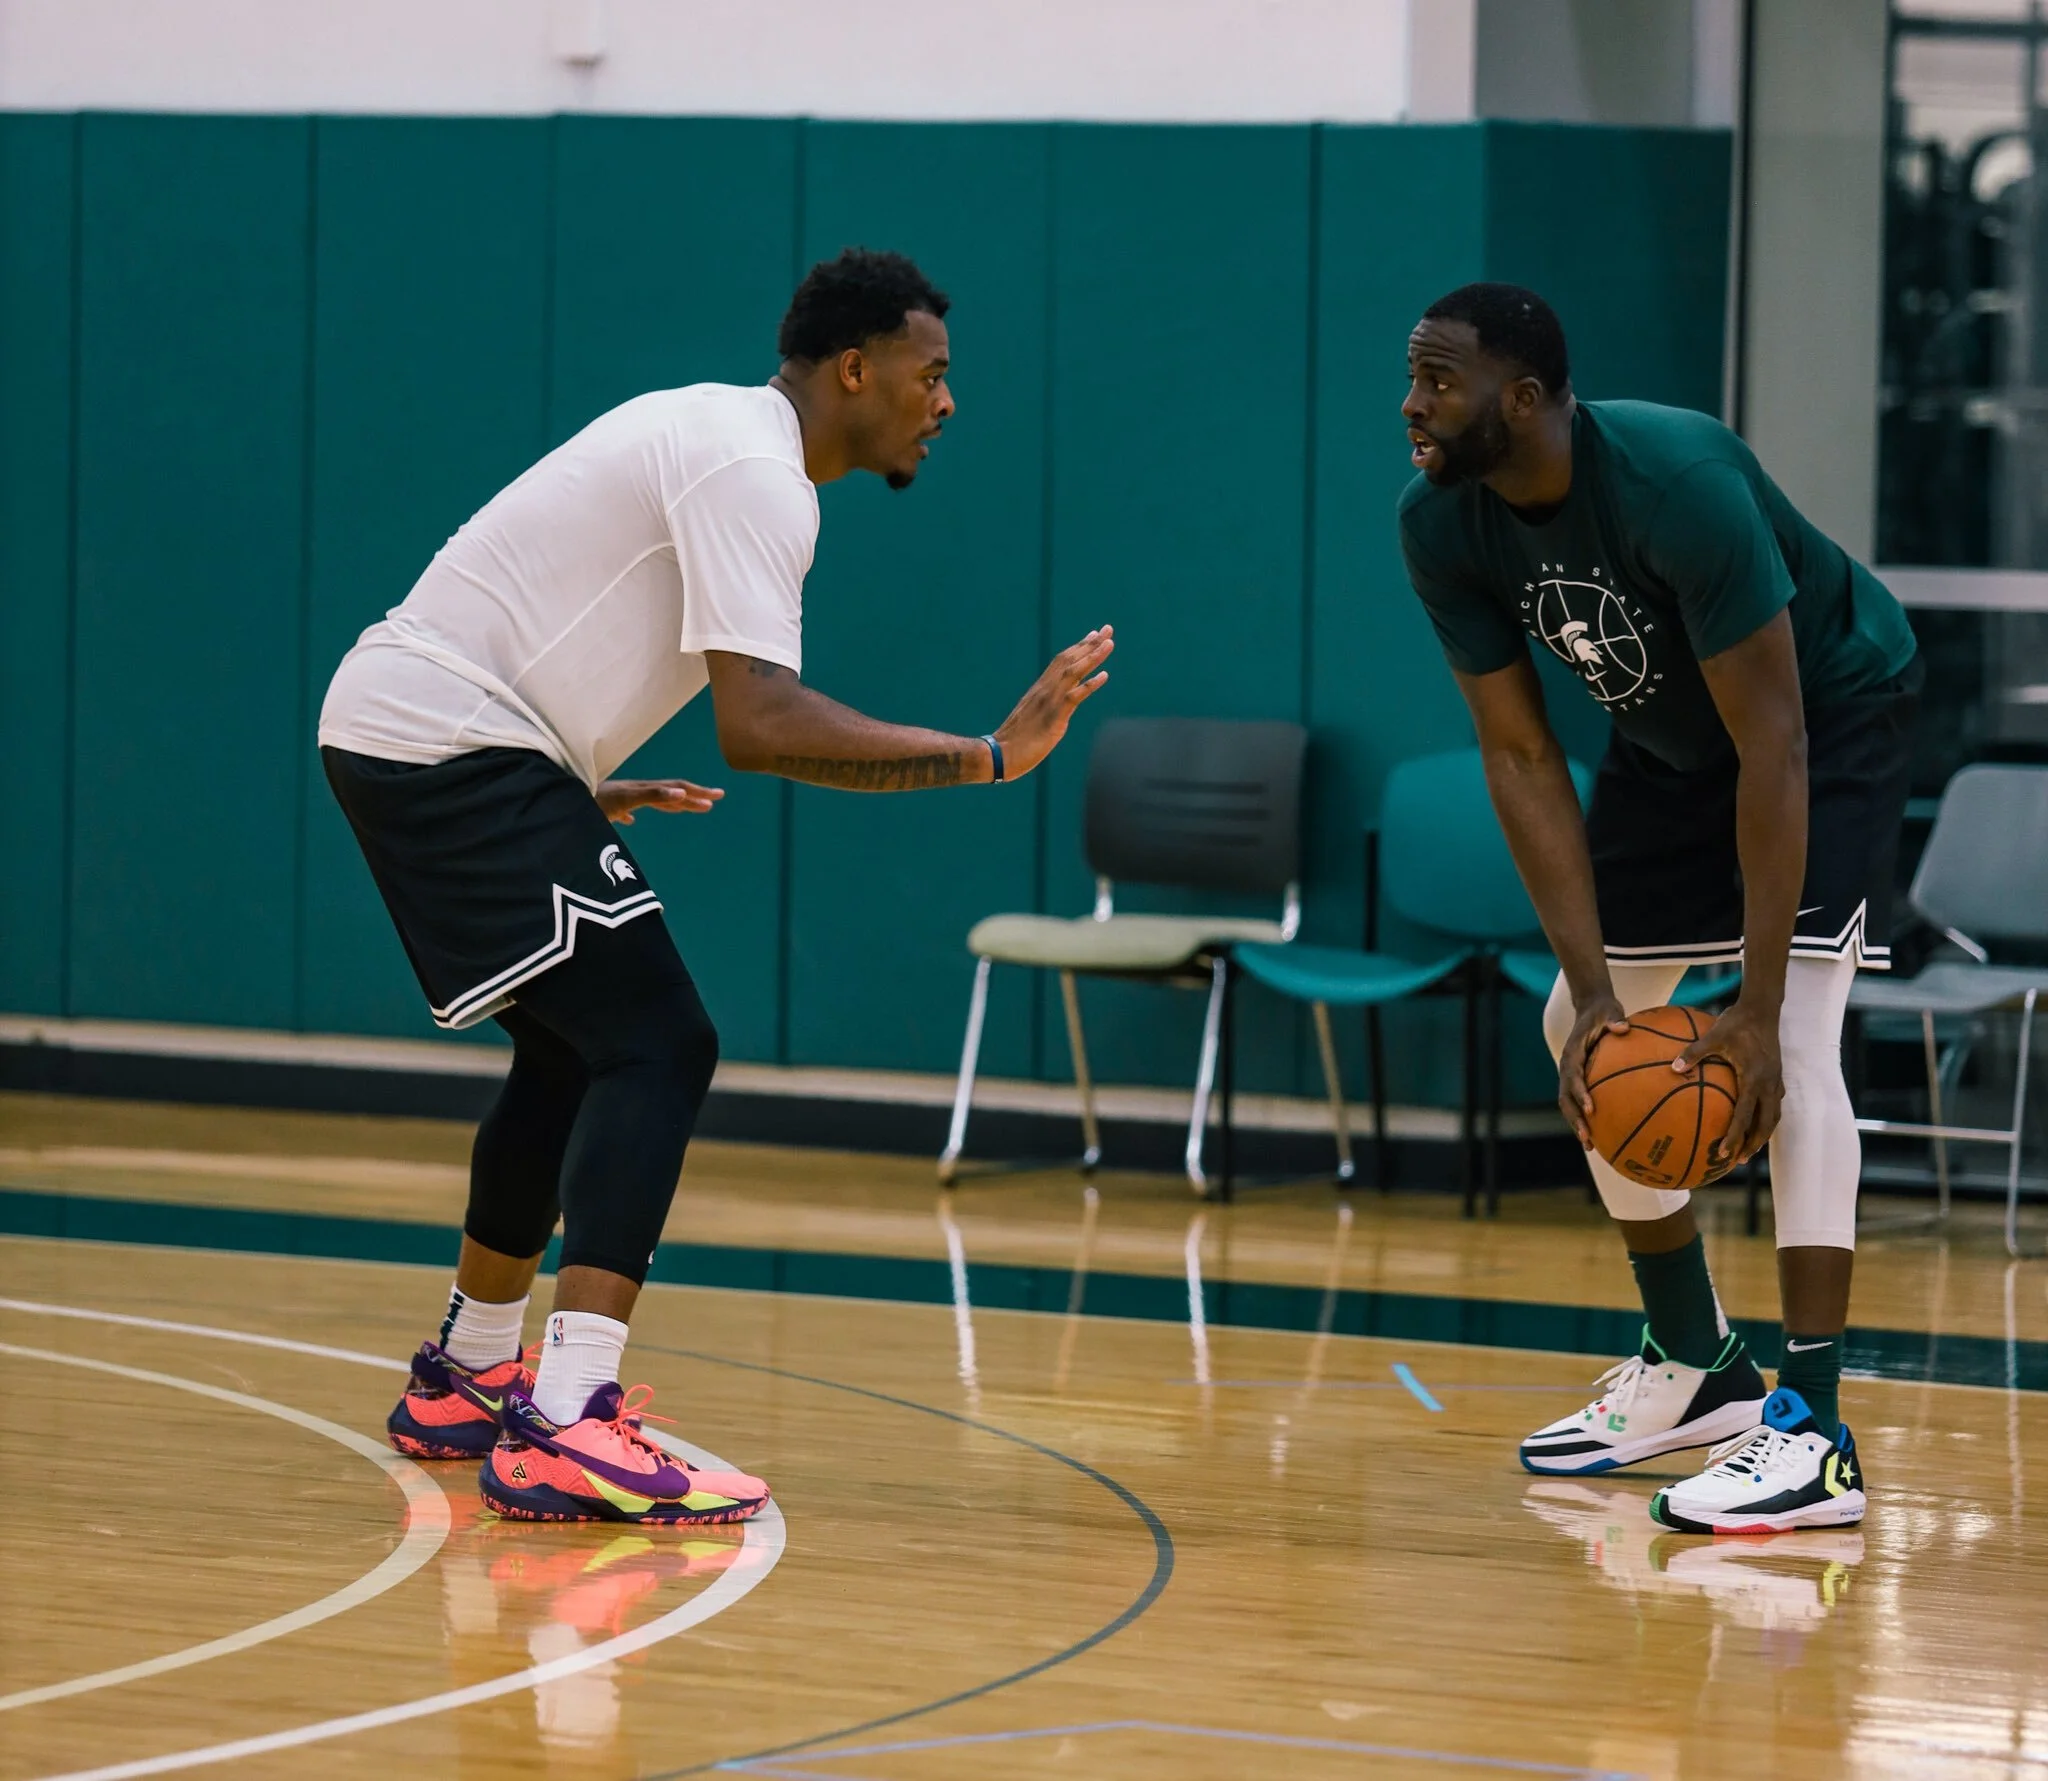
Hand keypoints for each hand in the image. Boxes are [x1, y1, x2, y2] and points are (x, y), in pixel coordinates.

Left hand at [595, 779, 724, 823]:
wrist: (555, 798)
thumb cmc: (588, 802)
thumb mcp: (623, 800)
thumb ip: (653, 796)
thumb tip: (681, 795)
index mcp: (639, 791)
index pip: (674, 790)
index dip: (697, 793)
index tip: (718, 798)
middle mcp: (631, 791)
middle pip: (667, 793)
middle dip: (692, 797)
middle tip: (714, 800)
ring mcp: (617, 798)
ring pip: (649, 800)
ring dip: (671, 803)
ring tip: (685, 807)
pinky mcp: (602, 807)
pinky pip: (625, 809)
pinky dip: (637, 814)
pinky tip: (631, 820)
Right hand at [992, 627, 1114, 779]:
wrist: (999, 755)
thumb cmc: (1013, 744)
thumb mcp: (1031, 721)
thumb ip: (1043, 712)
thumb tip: (1053, 715)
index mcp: (1039, 690)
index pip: (1061, 662)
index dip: (1078, 647)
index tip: (1093, 635)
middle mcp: (1044, 690)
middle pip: (1069, 660)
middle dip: (1090, 644)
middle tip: (1108, 629)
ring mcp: (1048, 702)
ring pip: (1073, 672)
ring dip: (1093, 656)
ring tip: (1110, 643)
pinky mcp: (1053, 717)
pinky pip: (1074, 696)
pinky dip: (1090, 684)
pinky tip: (1105, 675)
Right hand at [1559, 991, 1628, 1149]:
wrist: (1591, 1009)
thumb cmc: (1603, 1011)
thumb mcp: (1609, 1010)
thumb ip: (1614, 1019)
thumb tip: (1623, 1027)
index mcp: (1572, 1053)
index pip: (1573, 1077)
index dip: (1580, 1093)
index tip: (1592, 1109)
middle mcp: (1568, 1068)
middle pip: (1565, 1099)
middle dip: (1575, 1120)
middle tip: (1588, 1138)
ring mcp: (1571, 1076)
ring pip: (1569, 1106)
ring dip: (1577, 1125)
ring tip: (1591, 1147)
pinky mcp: (1579, 1080)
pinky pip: (1580, 1103)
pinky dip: (1586, 1120)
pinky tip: (1603, 1136)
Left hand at [1675, 996, 1783, 1170]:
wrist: (1763, 1008)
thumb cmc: (1736, 1022)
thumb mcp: (1713, 1035)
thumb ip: (1693, 1053)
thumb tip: (1673, 1068)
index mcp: (1754, 1079)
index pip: (1744, 1116)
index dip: (1735, 1137)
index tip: (1724, 1154)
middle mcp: (1768, 1084)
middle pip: (1764, 1124)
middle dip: (1752, 1144)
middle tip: (1737, 1161)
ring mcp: (1775, 1081)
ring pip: (1772, 1116)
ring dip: (1761, 1134)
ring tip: (1748, 1148)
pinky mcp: (1776, 1076)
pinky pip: (1773, 1104)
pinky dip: (1765, 1118)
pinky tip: (1753, 1121)